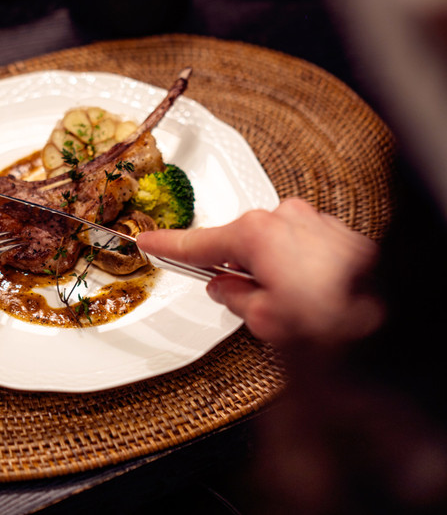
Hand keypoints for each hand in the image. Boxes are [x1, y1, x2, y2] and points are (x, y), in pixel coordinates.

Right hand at [137, 198, 383, 344]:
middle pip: (241, 243)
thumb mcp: (266, 321)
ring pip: (275, 246)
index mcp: (257, 233)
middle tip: (257, 306)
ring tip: (298, 307)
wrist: (391, 315)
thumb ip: (236, 299)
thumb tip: (227, 289)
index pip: (199, 242)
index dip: (169, 246)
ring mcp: (313, 220)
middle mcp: (285, 217)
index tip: (147, 240)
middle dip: (242, 272)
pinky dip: (301, 268)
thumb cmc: (334, 317)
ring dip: (275, 271)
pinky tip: (317, 296)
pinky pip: (302, 247)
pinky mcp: (336, 231)